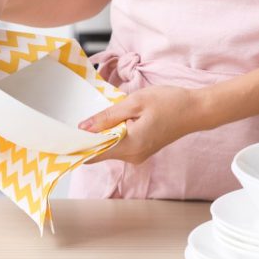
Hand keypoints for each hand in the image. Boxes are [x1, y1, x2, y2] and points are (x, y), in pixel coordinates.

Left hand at [78, 86, 204, 163]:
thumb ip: (108, 116)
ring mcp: (138, 155)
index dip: (76, 147)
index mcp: (130, 145)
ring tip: (93, 117)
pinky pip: (120, 145)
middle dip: (87, 139)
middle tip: (75, 121)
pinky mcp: (142, 150)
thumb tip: (84, 126)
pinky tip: (111, 120)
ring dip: (101, 135)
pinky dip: (112, 135)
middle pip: (100, 152)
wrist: (196, 110)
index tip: (62, 138)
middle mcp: (133, 156)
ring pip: (109, 148)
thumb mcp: (136, 102)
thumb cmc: (170, 103)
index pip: (94, 154)